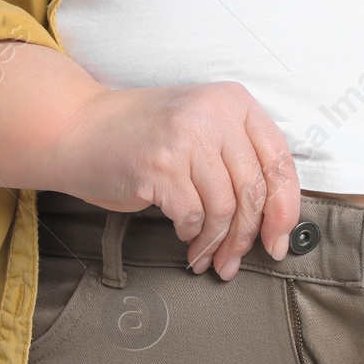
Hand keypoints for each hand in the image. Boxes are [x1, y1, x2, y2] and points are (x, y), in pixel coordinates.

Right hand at [52, 81, 301, 277]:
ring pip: (225, 209)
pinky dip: (191, 234)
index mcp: (234, 102)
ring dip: (217, 244)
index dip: (286, 209)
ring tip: (206, 258)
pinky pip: (193, 216)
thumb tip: (276, 220)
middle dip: (248, 237)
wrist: (77, 127)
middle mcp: (214, 114)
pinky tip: (183, 234)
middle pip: (254, 191)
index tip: (279, 241)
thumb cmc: (144, 137)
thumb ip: (239, 159)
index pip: (280, 161)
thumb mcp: (202, 128)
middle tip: (235, 261)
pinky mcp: (160, 165)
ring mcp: (186, 138)